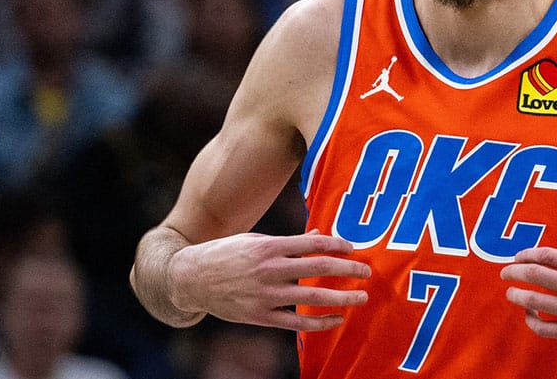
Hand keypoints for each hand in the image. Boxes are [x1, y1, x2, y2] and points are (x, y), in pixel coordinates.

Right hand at [168, 230, 370, 330]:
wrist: (189, 278)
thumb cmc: (225, 254)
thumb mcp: (254, 240)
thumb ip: (288, 241)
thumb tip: (320, 234)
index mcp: (269, 247)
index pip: (313, 243)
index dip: (337, 244)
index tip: (353, 248)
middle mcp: (270, 270)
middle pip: (319, 268)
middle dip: (348, 270)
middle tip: (367, 271)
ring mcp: (265, 295)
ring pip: (313, 298)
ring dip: (342, 298)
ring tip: (361, 298)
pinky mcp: (261, 316)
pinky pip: (297, 323)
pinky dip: (320, 322)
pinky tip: (337, 319)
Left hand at [500, 239, 556, 356]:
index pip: (548, 255)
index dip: (527, 254)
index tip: (518, 257)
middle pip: (536, 274)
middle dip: (515, 272)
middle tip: (505, 272)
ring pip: (536, 300)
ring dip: (517, 295)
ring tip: (511, 292)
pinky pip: (545, 328)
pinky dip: (532, 320)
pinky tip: (530, 315)